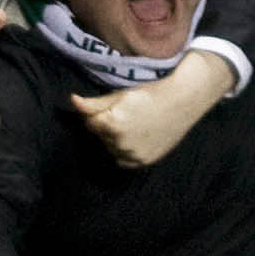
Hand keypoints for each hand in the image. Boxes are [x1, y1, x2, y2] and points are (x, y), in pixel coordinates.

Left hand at [70, 52, 234, 167]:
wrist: (183, 101)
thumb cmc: (151, 94)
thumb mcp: (120, 96)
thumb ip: (93, 104)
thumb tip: (71, 101)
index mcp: (110, 124)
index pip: (90, 123)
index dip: (99, 114)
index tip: (115, 107)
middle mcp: (120, 143)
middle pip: (100, 137)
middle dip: (107, 126)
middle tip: (127, 114)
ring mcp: (134, 154)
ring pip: (112, 149)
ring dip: (116, 140)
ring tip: (134, 125)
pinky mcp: (145, 161)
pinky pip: (124, 161)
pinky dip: (125, 153)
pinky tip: (136, 139)